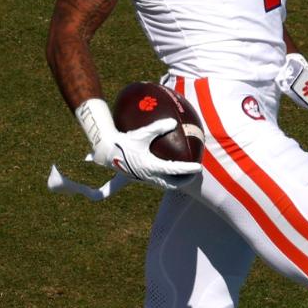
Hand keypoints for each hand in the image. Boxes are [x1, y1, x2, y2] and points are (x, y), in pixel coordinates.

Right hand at [75, 99, 199, 192]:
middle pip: (172, 184)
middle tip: (194, 174)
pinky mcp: (141, 176)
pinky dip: (167, 179)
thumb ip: (158, 127)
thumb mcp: (142, 133)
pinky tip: (169, 170)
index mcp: (151, 166)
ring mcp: (145, 177)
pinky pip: (158, 181)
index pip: (174, 169)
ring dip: (176, 182)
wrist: (108, 152)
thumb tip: (173, 123)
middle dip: (185, 181)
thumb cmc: (125, 141)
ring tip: (185, 175)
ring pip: (165, 185)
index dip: (188, 169)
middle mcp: (149, 175)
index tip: (198, 167)